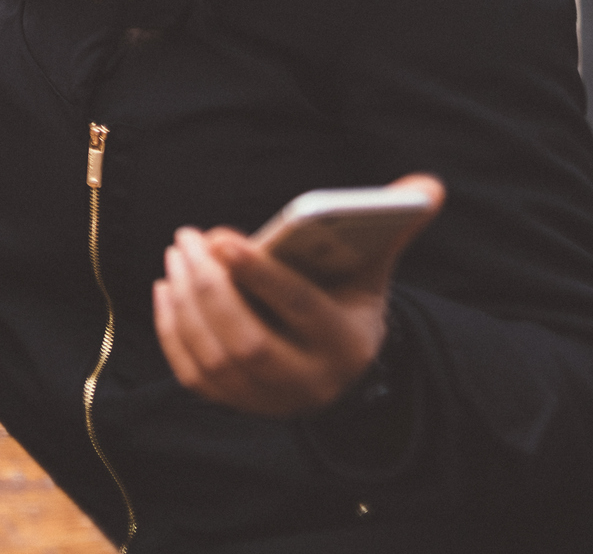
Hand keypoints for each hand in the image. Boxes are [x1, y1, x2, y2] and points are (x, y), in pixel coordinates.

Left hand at [153, 173, 443, 417]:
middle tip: (186, 238)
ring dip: (185, 303)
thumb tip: (425, 186)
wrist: (342, 369)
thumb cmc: (348, 299)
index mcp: (346, 343)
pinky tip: (167, 289)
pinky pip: (193, 375)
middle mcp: (309, 382)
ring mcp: (270, 401)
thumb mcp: (373, 268)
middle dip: (209, 287)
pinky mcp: (236, 405)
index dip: (259, 273)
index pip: (300, 308)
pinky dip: (172, 331)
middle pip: (247, 342)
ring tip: (177, 254)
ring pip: (215, 358)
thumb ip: (393, 224)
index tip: (220, 235)